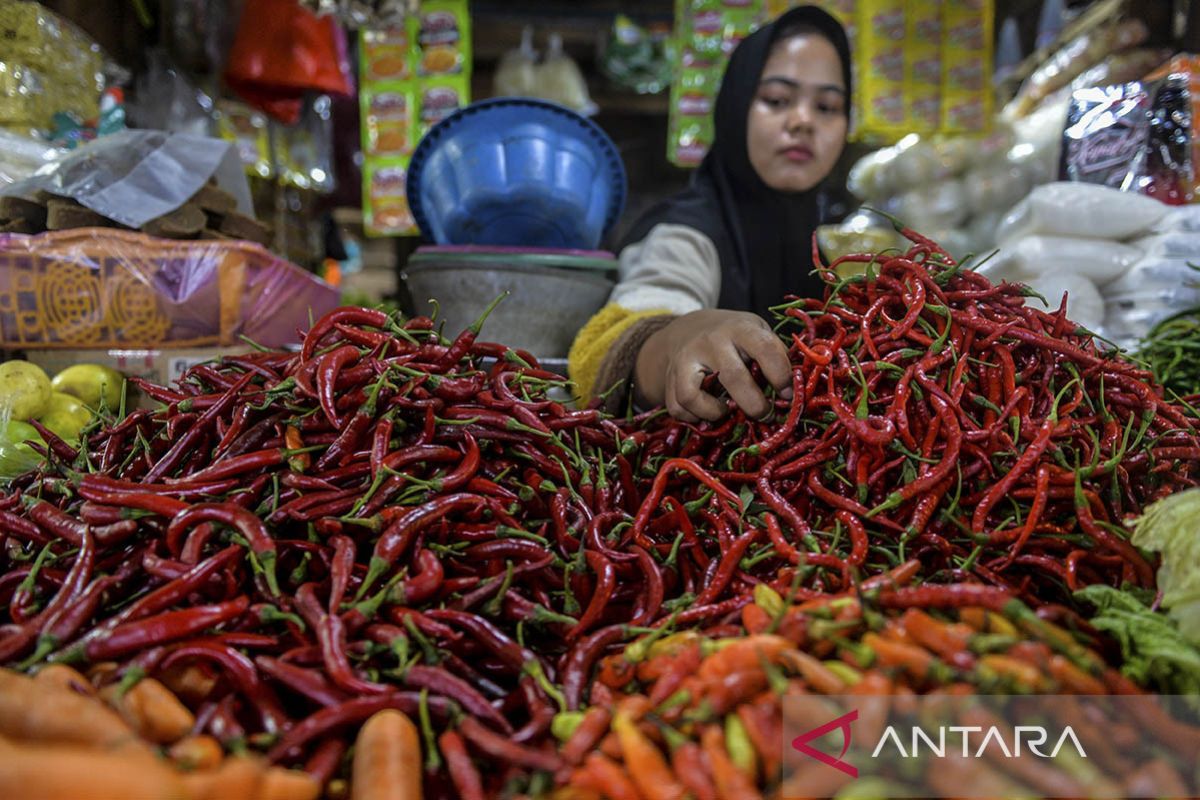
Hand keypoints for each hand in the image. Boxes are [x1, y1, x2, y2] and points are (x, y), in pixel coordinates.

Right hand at [634, 309, 791, 421]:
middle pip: (733, 378)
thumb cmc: (734, 336)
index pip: (765, 350)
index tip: (788, 394)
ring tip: (727, 411)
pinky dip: (694, 418)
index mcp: (740, 328)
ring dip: (715, 412)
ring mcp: (686, 360)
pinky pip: (678, 407)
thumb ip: (775, 354)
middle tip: (764, 413)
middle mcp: (711, 342)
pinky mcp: (670, 378)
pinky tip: (708, 412)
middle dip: (754, 405)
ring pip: (692, 395)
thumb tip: (795, 388)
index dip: (781, 376)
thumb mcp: (757, 332)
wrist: (689, 329)